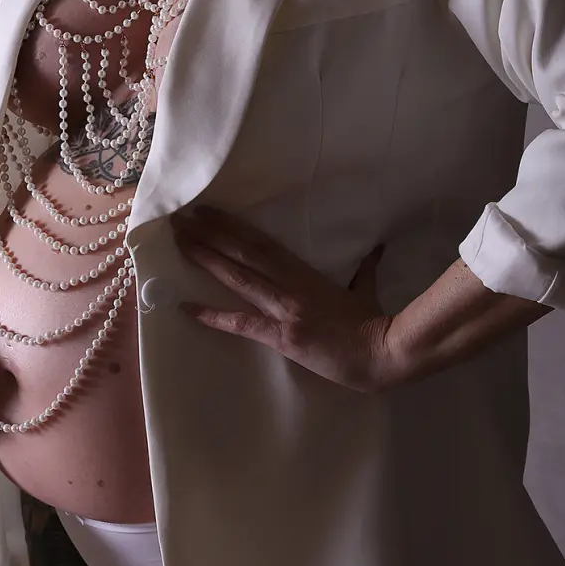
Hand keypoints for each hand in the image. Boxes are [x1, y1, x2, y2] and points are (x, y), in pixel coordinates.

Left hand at [168, 204, 394, 393]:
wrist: (384, 353)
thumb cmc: (374, 323)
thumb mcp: (365, 291)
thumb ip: (364, 270)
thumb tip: (376, 250)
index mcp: (306, 274)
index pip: (262, 243)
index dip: (232, 226)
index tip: (207, 212)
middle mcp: (291, 286)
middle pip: (244, 253)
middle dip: (210, 234)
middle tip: (180, 218)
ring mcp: (285, 310)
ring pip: (239, 277)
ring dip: (207, 258)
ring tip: (180, 242)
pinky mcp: (283, 337)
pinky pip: (242, 324)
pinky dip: (213, 315)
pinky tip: (186, 308)